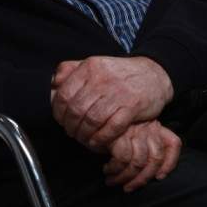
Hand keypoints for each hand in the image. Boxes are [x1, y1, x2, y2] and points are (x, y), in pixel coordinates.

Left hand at [50, 55, 173, 148]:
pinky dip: (101, 139)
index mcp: (90, 67)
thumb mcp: (95, 64)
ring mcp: (117, 93)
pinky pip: (111, 128)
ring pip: (92, 120)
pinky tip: (97, 142)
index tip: (61, 120)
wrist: (153, 74)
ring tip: (83, 139)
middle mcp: (102, 78)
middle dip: (70, 127)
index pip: (64, 94)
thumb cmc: (120, 74)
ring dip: (84, 135)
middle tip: (72, 133)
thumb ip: (72, 70)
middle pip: (76, 110)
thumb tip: (53, 82)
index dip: (59, 112)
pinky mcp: (132, 107)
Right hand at [103, 120, 182, 191]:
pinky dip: (116, 169)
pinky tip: (108, 170)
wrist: (92, 107)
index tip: (160, 177)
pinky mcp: (119, 134)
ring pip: (140, 161)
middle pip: (155, 158)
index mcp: (153, 124)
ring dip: (127, 177)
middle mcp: (146, 126)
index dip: (170, 163)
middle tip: (129, 187)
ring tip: (114, 181)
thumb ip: (136, 139)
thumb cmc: (107, 120)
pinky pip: (123, 158)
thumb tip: (144, 167)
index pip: (173, 142)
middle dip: (143, 179)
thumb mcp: (127, 127)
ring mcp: (133, 130)